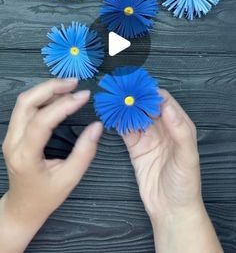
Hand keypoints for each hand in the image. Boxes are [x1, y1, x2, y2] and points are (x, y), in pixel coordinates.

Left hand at [0, 78, 102, 252]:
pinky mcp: (14, 133)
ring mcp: (10, 136)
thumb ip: (84, 152)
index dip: (64, 105)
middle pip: (26, 102)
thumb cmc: (46, 196)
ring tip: (69, 86)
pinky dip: (43, 97)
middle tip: (74, 83)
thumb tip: (97, 126)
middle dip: (50, 87)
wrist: (22, 207)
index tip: (84, 96)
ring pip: (24, 102)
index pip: (42, 121)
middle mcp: (13, 142)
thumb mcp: (70, 178)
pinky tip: (59, 96)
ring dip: (46, 90)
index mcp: (26, 156)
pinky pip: (25, 108)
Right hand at [122, 89, 222, 252]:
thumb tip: (167, 106)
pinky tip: (110, 115)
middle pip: (146, 105)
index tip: (137, 87)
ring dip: (124, 107)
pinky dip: (117, 122)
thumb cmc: (185, 184)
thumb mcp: (187, 156)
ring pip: (134, 115)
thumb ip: (179, 130)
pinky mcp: (135, 147)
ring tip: (112, 99)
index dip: (150, 92)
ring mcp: (148, 137)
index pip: (164, 101)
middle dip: (134, 96)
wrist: (170, 209)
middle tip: (120, 89)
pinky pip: (125, 130)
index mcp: (178, 126)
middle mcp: (163, 128)